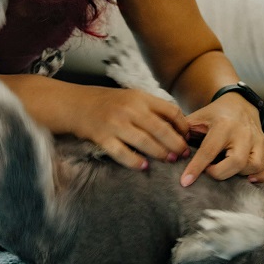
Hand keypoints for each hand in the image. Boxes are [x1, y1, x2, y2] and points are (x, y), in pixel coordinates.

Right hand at [68, 85, 191, 170]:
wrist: (76, 103)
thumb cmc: (109, 103)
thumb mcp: (132, 98)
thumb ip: (152, 109)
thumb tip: (178, 127)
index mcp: (140, 97)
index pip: (170, 111)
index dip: (183, 126)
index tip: (187, 137)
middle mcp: (129, 108)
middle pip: (161, 129)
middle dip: (176, 143)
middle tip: (183, 154)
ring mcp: (115, 123)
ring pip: (145, 142)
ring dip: (160, 153)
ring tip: (169, 160)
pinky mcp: (102, 137)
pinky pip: (122, 153)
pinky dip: (135, 161)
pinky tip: (144, 166)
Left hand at [179, 93, 263, 186]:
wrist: (238, 104)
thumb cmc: (214, 115)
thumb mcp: (197, 117)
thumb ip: (183, 132)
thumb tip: (169, 149)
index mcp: (224, 125)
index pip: (210, 150)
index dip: (197, 167)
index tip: (185, 181)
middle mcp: (244, 133)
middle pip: (237, 161)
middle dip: (220, 173)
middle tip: (209, 172)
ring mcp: (259, 141)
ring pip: (255, 165)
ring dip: (240, 174)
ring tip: (226, 172)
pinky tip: (250, 179)